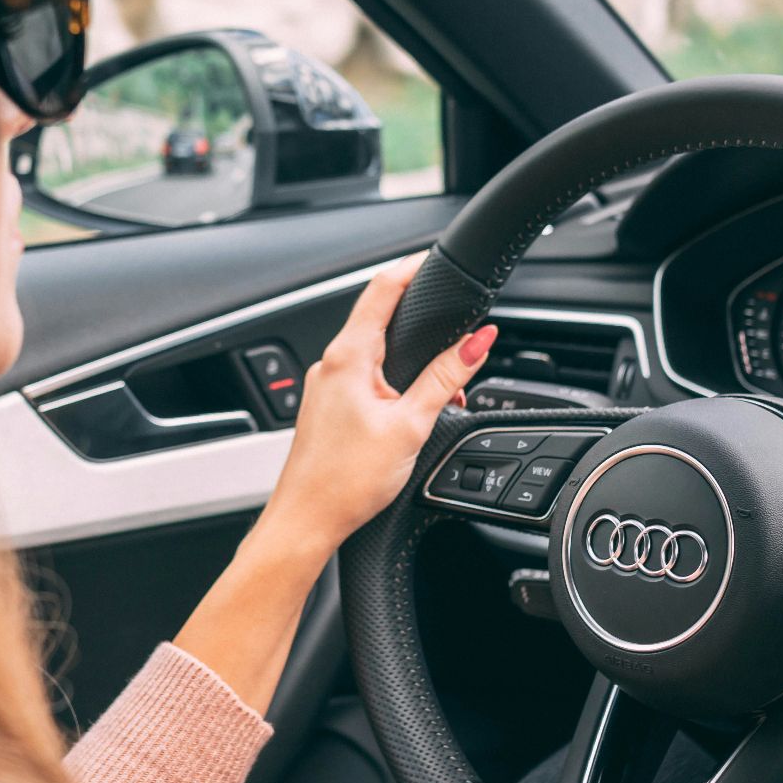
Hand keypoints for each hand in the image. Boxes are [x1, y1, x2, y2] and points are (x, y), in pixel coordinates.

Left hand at [173, 254, 492, 710]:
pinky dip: (394, 383)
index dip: (413, 268)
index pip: (382, 288)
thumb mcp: (410, 425)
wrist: (305, 522)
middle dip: (422, 323)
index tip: (437, 260)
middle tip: (457, 331)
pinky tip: (412, 411)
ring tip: (444, 388)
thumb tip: (477, 342)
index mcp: (348, 356)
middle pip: (380, 318)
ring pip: (375, 353)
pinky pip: (365, 379)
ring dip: (411, 361)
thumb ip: (445, 378)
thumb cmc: (345, 481)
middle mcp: (331, 364)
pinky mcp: (328, 408)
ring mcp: (326, 386)